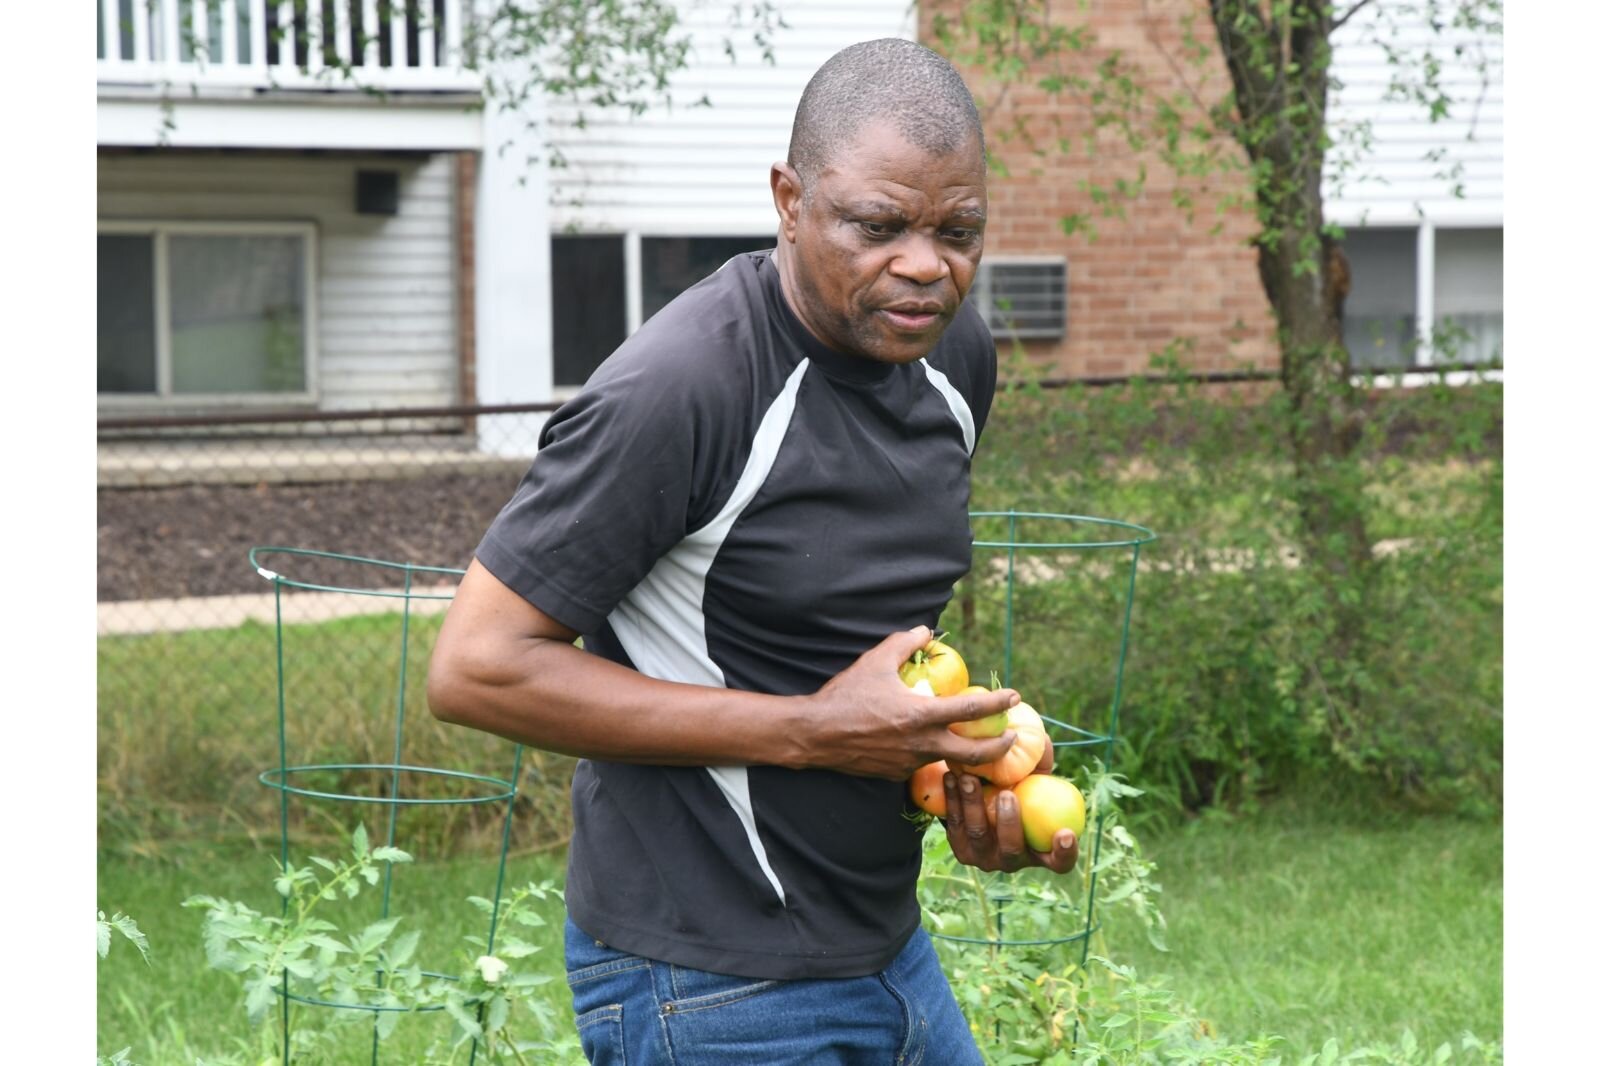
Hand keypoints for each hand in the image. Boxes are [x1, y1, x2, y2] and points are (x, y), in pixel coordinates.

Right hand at [799, 626, 1023, 778]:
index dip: (998, 703)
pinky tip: (924, 744)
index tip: (1014, 696)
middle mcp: (923, 744)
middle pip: (976, 754)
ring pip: (948, 761)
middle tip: (1011, 736)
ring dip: (966, 753)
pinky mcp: (897, 775)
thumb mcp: (876, 660)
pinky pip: (921, 764)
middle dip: (1000, 747)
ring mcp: (910, 763)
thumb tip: (926, 630)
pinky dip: (930, 754)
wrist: (816, 734)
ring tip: (973, 741)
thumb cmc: (847, 695)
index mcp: (922, 715)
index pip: (971, 710)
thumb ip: (905, 643)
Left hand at [942, 770, 1078, 874]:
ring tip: (969, 779)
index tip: (1065, 834)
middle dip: (1009, 823)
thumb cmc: (1015, 784)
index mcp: (1042, 849)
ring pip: (979, 836)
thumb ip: (1038, 762)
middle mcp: (1015, 859)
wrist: (978, 794)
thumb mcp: (1030, 774)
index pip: (1061, 862)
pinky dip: (953, 800)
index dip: (1065, 853)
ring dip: (974, 806)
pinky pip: (955, 825)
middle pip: (1012, 850)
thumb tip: (1041, 741)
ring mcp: (986, 857)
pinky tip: (951, 778)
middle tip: (1007, 794)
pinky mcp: (962, 849)